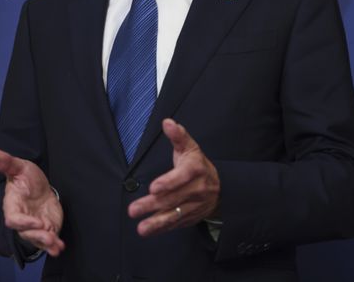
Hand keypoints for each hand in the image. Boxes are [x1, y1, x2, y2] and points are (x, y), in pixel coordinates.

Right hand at [0, 149, 64, 255]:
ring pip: (37, 239)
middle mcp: (22, 220)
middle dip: (37, 236)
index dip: (24, 223)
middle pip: (26, 233)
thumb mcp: (19, 167)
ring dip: (46, 243)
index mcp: (13, 206)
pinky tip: (60, 248)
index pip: (13, 220)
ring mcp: (34, 227)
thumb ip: (6, 163)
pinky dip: (53, 246)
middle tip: (49, 235)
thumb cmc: (26, 178)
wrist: (40, 186)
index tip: (38, 222)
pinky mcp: (46, 230)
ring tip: (56, 243)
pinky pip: (48, 241)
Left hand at [128, 119, 219, 236]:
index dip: (168, 183)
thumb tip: (167, 123)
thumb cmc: (198, 165)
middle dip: (152, 205)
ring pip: (174, 215)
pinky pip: (175, 224)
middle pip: (173, 198)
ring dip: (156, 223)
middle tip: (134, 209)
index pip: (183, 177)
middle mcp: (197, 189)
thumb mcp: (190, 148)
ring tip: (141, 228)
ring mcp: (194, 205)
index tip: (154, 188)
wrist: (219, 188)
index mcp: (196, 169)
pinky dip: (162, 229)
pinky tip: (149, 231)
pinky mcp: (190, 217)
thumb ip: (178, 136)